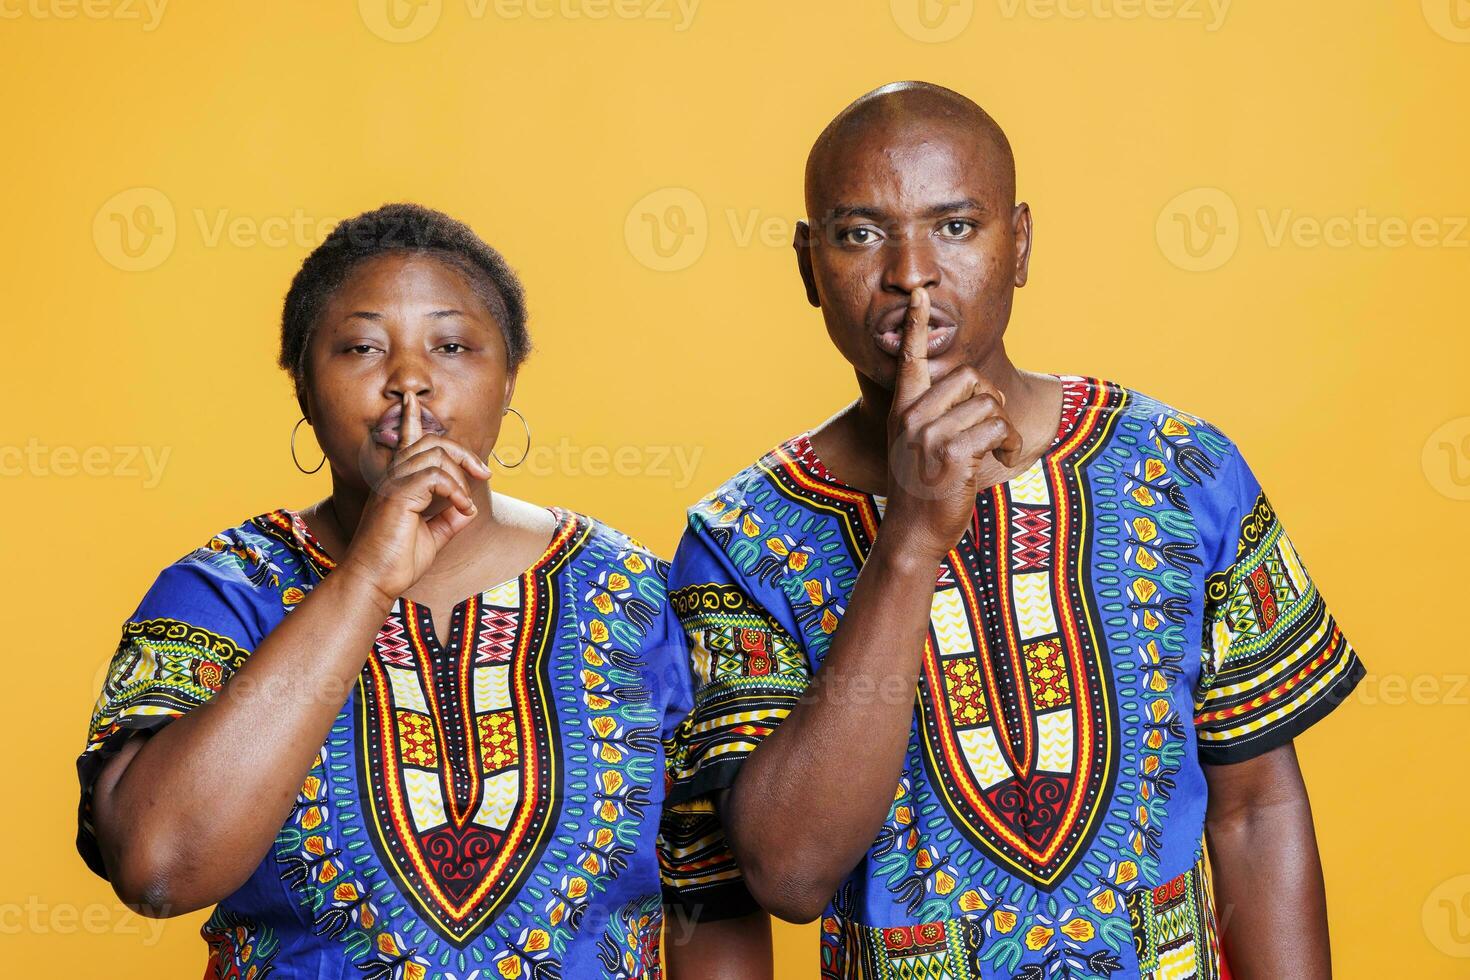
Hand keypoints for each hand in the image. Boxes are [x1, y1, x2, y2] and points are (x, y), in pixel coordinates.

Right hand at [339, 391, 491, 602]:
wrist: (374, 581)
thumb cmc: (397, 562)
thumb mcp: (433, 537)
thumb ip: (449, 519)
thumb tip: (469, 507)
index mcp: (398, 484)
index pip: (405, 441)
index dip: (411, 418)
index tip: (412, 399)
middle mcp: (393, 478)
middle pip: (430, 442)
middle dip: (462, 451)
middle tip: (484, 473)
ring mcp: (393, 485)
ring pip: (434, 455)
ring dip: (460, 475)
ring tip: (466, 502)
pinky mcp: (398, 496)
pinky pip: (435, 476)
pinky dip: (455, 490)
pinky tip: (462, 509)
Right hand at [882, 287, 1021, 563]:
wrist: (912, 533)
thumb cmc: (922, 490)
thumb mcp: (917, 446)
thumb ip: (933, 416)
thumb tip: (975, 393)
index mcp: (903, 409)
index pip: (910, 358)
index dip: (918, 325)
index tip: (921, 295)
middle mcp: (912, 416)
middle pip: (967, 377)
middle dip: (990, 401)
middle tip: (991, 429)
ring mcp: (928, 434)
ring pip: (987, 403)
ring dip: (1003, 428)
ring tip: (997, 449)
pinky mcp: (951, 453)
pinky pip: (996, 427)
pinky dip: (1009, 443)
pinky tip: (1002, 459)